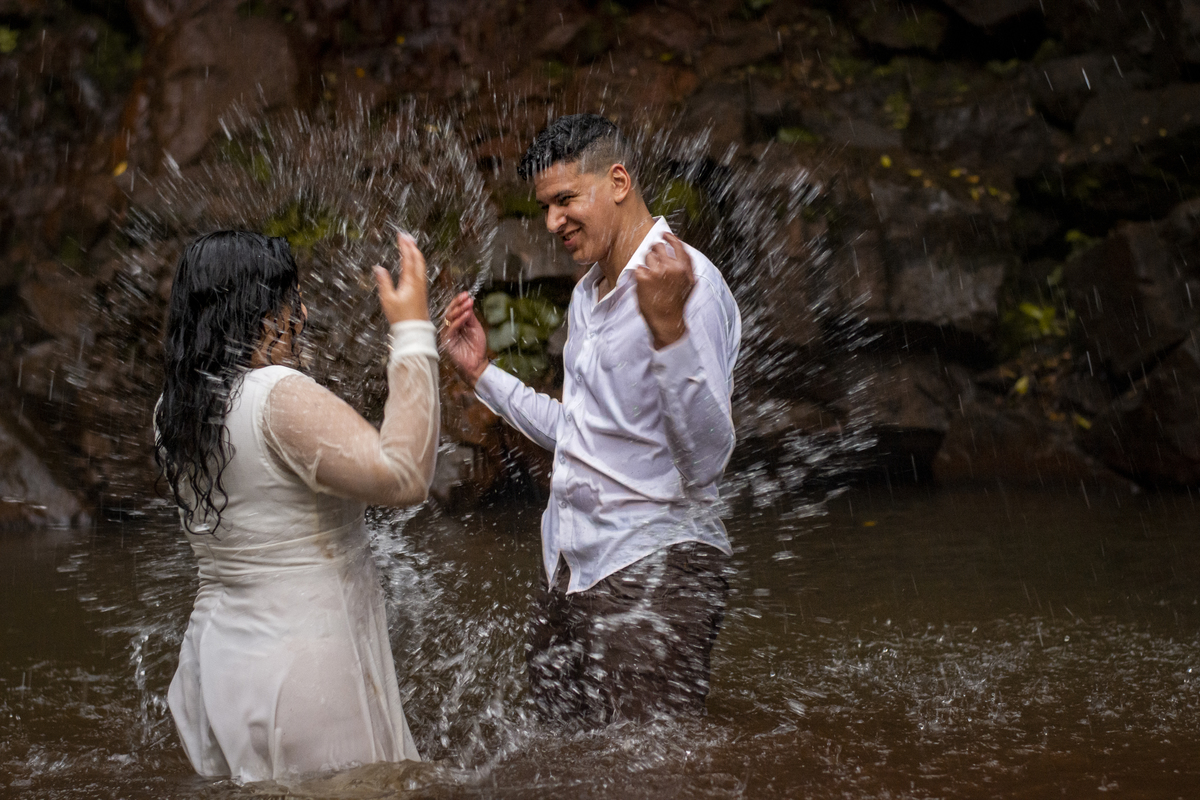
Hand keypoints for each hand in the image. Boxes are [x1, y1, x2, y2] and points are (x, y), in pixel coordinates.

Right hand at [373, 232, 428, 323]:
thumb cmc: (401, 318)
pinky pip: (421, 272)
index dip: (405, 245)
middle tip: (406, 236)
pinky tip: (414, 264)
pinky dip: (417, 262)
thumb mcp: (388, 300)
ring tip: (411, 246)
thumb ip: (384, 282)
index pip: (408, 258)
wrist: (414, 331)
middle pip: (418, 259)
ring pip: (421, 265)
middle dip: (412, 246)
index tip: (401, 235)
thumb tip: (378, 268)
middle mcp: (419, 282)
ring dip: (416, 253)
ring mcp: (422, 287)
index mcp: (411, 281)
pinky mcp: (422, 292)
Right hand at [440, 291, 487, 387]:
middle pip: (449, 312)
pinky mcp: (447, 342)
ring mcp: (447, 335)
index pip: (454, 310)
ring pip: (449, 318)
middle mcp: (449, 328)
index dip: (459, 301)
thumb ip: (470, 317)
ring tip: (467, 304)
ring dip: (459, 310)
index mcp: (456, 324)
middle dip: (457, 303)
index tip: (466, 294)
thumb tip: (468, 303)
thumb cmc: (476, 348)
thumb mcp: (475, 328)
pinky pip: (451, 329)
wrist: (477, 364)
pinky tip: (466, 315)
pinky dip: (459, 321)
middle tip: (465, 296)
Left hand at [635, 232, 693, 348]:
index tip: (663, 234)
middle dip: (654, 251)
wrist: (667, 321)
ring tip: (651, 279)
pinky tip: (645, 285)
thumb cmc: (677, 303)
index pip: (677, 244)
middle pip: (658, 247)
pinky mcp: (643, 278)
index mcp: (684, 267)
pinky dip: (640, 274)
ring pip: (646, 256)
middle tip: (653, 262)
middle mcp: (671, 267)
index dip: (669, 237)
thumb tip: (680, 248)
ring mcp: (656, 272)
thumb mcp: (689, 283)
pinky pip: (638, 268)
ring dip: (646, 264)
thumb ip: (686, 265)